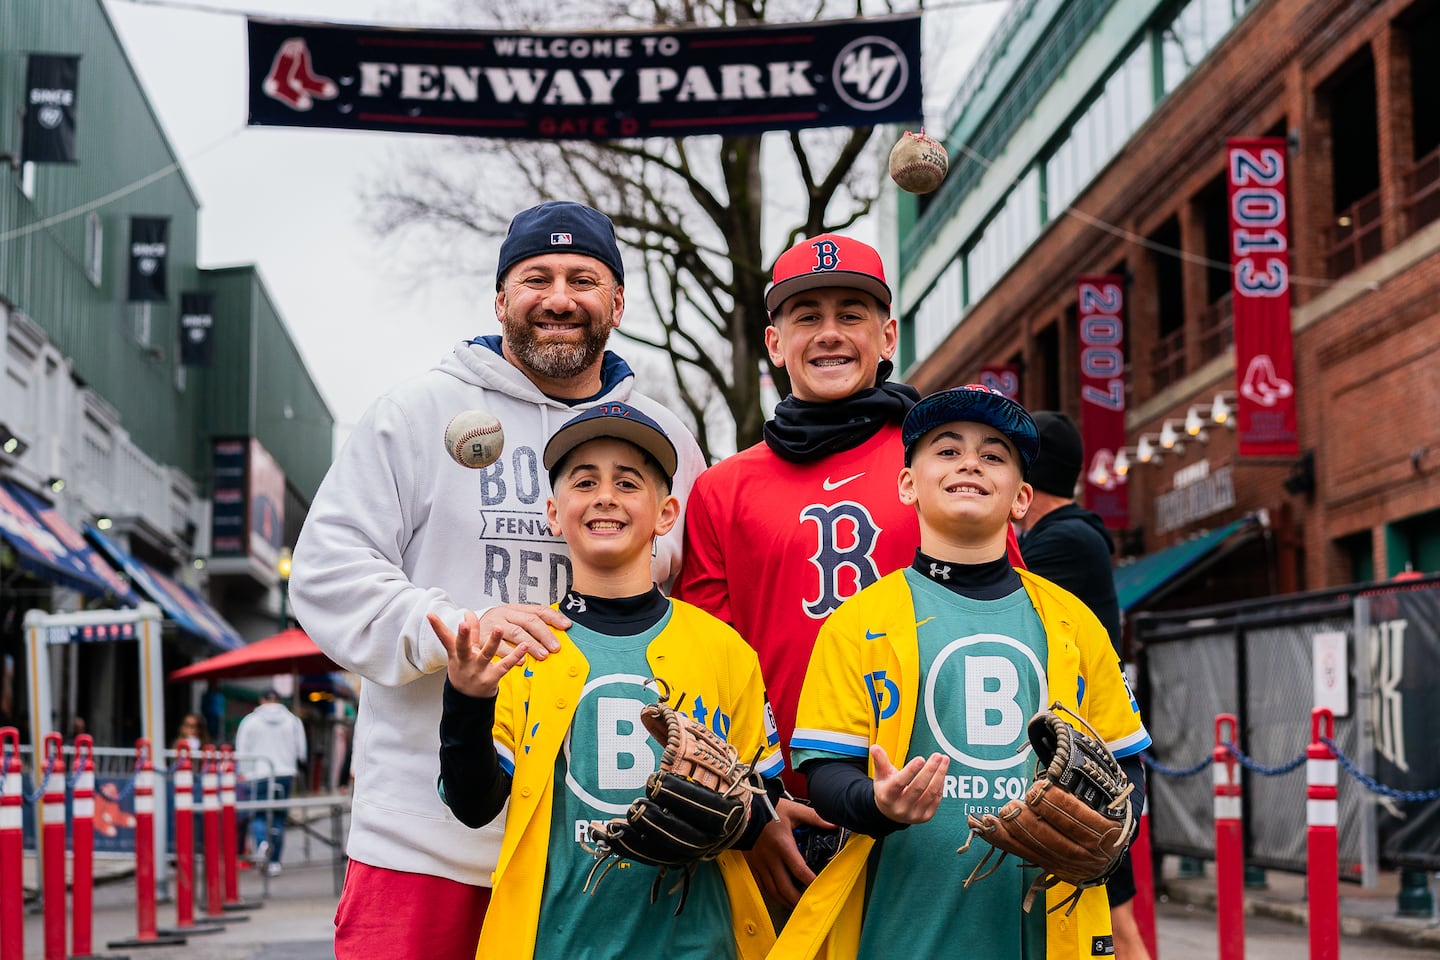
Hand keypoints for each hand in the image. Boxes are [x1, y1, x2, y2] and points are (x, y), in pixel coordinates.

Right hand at [428, 610, 553, 698]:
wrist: (468, 700)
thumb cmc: (466, 670)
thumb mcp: (463, 653)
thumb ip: (469, 633)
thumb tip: (469, 612)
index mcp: (455, 653)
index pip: (444, 638)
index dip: (437, 626)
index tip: (430, 614)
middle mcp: (465, 661)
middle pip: (462, 647)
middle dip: (463, 635)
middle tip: (463, 624)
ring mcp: (478, 670)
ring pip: (486, 654)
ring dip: (492, 641)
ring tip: (498, 628)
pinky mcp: (492, 678)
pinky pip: (504, 665)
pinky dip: (515, 656)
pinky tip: (524, 646)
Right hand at [472, 603, 569, 655]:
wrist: (465, 629)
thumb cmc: (495, 626)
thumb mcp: (512, 619)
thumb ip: (532, 622)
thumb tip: (560, 626)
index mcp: (515, 609)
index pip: (538, 610)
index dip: (553, 617)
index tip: (566, 626)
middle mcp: (505, 614)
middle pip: (528, 621)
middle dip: (544, 634)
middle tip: (555, 647)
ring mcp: (494, 626)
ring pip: (516, 633)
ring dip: (530, 644)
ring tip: (542, 654)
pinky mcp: (483, 640)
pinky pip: (499, 647)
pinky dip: (511, 654)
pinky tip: (521, 660)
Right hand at [743, 797, 832, 907]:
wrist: (742, 811)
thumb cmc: (769, 809)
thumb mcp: (794, 810)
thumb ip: (814, 817)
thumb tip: (834, 823)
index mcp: (783, 846)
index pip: (799, 870)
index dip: (810, 882)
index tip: (820, 887)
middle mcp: (770, 858)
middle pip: (784, 887)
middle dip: (797, 899)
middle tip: (808, 905)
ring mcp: (759, 864)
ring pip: (772, 890)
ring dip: (785, 900)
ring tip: (796, 905)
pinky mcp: (752, 864)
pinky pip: (762, 885)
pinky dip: (772, 894)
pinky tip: (779, 896)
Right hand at [871, 744, 947, 824]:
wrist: (890, 812)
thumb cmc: (887, 789)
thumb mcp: (881, 776)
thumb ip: (880, 761)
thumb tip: (875, 747)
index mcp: (887, 796)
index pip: (899, 783)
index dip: (911, 770)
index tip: (921, 759)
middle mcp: (900, 807)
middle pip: (918, 787)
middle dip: (929, 770)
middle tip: (937, 756)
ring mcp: (914, 814)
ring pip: (930, 793)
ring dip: (939, 775)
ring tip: (944, 760)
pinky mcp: (925, 817)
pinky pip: (936, 799)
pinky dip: (940, 784)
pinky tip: (942, 772)